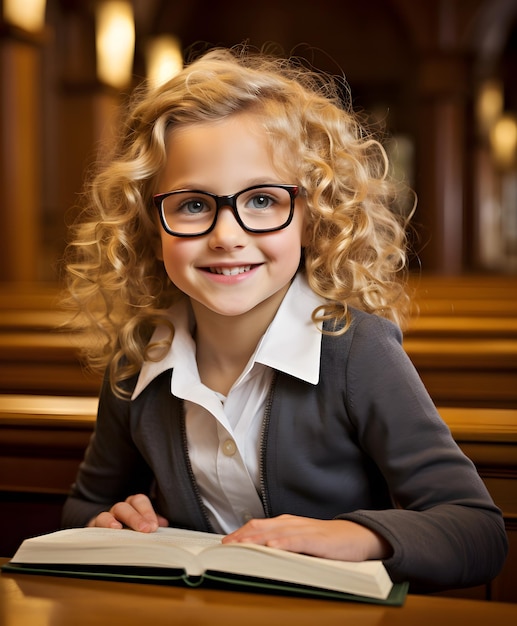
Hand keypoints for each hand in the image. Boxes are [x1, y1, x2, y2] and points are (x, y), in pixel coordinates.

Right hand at [87, 494, 168, 532]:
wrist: (109, 540)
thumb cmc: (132, 531)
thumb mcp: (144, 526)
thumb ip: (152, 523)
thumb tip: (164, 523)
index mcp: (132, 506)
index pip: (139, 501)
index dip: (147, 511)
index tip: (153, 526)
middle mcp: (117, 511)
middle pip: (124, 507)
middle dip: (134, 517)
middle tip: (145, 529)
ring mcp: (103, 521)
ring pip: (104, 516)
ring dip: (110, 521)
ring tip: (117, 528)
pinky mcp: (92, 532)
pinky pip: (91, 530)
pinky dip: (97, 532)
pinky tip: (103, 538)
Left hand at [222, 514, 391, 560]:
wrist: (357, 536)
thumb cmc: (327, 542)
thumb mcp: (300, 541)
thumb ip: (281, 545)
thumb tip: (256, 555)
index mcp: (285, 524)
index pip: (256, 526)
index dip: (238, 534)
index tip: (222, 545)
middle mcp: (291, 523)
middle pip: (259, 528)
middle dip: (239, 538)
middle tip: (222, 549)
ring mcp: (304, 530)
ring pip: (274, 533)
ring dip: (254, 541)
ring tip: (238, 548)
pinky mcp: (317, 540)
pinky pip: (296, 541)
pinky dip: (282, 544)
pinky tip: (271, 548)